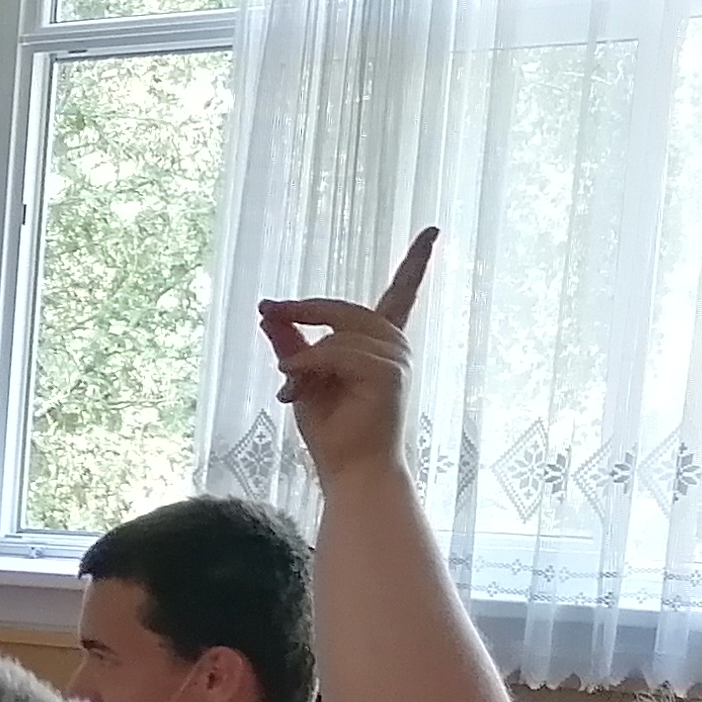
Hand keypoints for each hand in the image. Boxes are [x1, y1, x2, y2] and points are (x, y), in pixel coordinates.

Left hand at [262, 229, 438, 484]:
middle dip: (306, 308)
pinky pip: (337, 352)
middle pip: (347, 309)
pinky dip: (309, 364)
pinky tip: (293, 383)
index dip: (416, 263)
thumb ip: (293, 346)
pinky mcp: (388, 375)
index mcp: (381, 346)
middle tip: (268, 309)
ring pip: (339, 333)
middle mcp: (395, 348)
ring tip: (289, 384)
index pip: (401, 295)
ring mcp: (396, 360)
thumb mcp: (304, 379)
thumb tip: (269, 313)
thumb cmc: (331, 432)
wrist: (349, 470)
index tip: (432, 231)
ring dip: (304, 355)